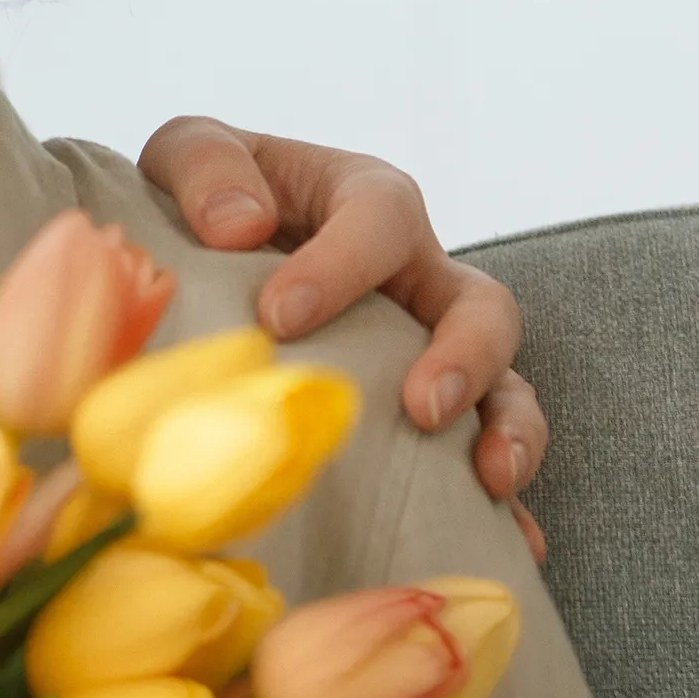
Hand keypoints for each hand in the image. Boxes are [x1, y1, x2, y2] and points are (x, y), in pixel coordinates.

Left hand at [136, 118, 546, 558]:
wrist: (200, 250)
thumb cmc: (205, 196)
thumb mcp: (190, 152)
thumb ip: (207, 167)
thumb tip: (238, 227)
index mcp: (366, 202)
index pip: (380, 218)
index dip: (341, 266)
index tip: (278, 316)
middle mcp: (417, 275)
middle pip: (481, 306)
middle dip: (465, 358)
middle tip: (418, 409)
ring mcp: (430, 347)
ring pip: (505, 383)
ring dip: (508, 430)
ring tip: (489, 481)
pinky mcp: (425, 411)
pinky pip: (483, 454)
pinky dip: (504, 501)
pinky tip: (509, 545)